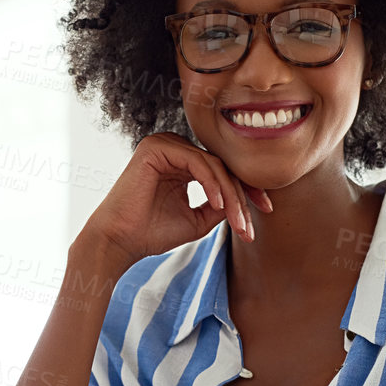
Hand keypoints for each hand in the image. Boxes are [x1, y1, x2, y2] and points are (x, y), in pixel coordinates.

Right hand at [79, 132, 271, 271]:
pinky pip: (197, 161)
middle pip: (221, 166)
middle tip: (251, 224)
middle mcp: (173, 148)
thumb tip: (246, 198)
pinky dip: (212, 184)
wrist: (120, 242)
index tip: (265, 211)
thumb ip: (221, 205)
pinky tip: (219, 204)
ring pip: (213, 165)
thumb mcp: (198, 219)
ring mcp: (164, 143)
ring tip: (238, 221)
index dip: (246, 190)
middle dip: (242, 195)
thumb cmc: (152, 233)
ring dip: (230, 194)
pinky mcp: (156, 147)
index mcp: (181, 162)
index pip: (222, 170)